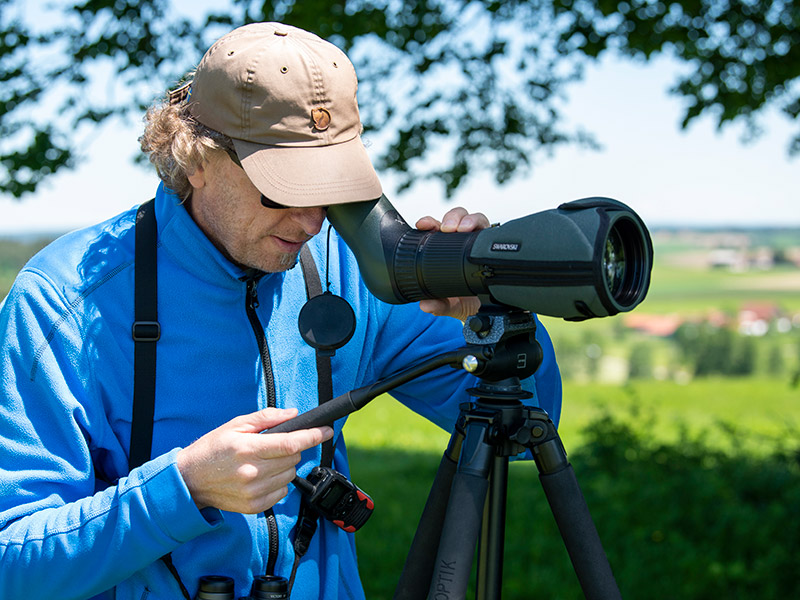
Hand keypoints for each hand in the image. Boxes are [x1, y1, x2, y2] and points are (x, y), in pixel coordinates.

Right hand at [176, 408, 332, 513]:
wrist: (189, 480)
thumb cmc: (212, 449)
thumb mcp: (236, 425)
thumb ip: (267, 418)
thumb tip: (293, 414)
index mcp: (248, 449)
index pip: (291, 443)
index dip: (313, 435)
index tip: (326, 430)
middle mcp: (252, 472)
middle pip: (293, 459)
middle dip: (293, 448)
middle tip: (276, 445)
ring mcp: (254, 492)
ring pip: (290, 475)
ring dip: (285, 466)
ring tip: (266, 461)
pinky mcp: (254, 506)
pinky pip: (282, 492)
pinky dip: (279, 482)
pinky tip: (262, 476)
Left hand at [415, 207, 489, 320]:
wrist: (483, 309)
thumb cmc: (462, 300)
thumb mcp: (449, 304)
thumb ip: (438, 306)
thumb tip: (425, 306)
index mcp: (443, 249)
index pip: (434, 229)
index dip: (429, 222)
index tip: (424, 225)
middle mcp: (461, 242)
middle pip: (457, 217)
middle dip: (452, 218)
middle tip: (449, 228)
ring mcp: (479, 241)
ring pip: (476, 219)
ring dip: (470, 220)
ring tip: (465, 228)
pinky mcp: (494, 245)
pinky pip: (493, 231)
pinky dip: (488, 229)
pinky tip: (484, 235)